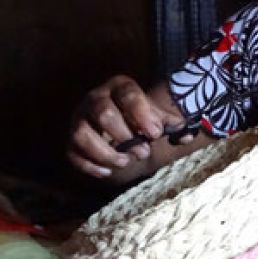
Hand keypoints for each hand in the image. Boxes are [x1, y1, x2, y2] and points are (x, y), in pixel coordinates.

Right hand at [68, 76, 185, 178]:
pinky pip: (72, 153)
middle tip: (143, 152)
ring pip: (82, 134)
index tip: (156, 134)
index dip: (143, 115)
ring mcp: (79, 119)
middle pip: (103, 113)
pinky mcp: (71, 140)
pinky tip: (107, 172)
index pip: (128, 94)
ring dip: (106, 153)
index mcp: (120, 87)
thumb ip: (174, 124)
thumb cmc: (142, 120)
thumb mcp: (159, 117)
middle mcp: (96, 98)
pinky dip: (90, 166)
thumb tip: (185, 136)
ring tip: (125, 162)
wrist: (121, 126)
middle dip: (125, 136)